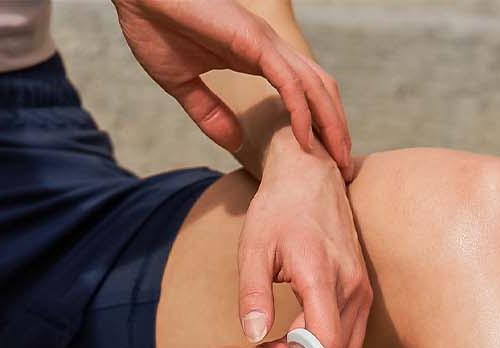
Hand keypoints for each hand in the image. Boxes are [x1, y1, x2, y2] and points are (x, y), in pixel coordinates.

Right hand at [112, 0, 353, 179]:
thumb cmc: (154, 29)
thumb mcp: (182, 84)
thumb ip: (209, 113)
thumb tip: (236, 143)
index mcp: (256, 56)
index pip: (303, 92)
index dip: (320, 124)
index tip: (326, 158)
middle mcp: (269, 48)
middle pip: (319, 90)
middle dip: (336, 129)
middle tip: (345, 166)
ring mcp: (264, 43)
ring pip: (313, 86)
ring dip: (330, 125)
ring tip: (338, 159)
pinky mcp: (252, 42)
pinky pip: (288, 81)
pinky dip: (301, 111)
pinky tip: (305, 139)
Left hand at [207, 135, 370, 347]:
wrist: (310, 177)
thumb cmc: (280, 208)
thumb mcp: (254, 248)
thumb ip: (253, 294)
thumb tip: (254, 337)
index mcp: (324, 276)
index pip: (322, 344)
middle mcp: (352, 290)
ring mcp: (361, 294)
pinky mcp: (358, 296)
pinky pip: (343, 341)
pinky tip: (281, 347)